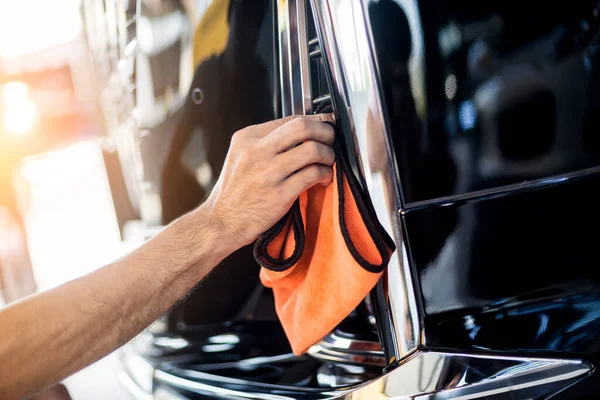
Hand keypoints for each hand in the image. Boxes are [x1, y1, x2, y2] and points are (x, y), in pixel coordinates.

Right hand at [201, 114, 334, 252]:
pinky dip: (325, 174)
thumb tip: (303, 131)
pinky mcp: (279, 194)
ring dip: (328, 154)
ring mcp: (267, 173)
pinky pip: (313, 175)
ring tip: (328, 162)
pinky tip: (324, 178)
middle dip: (325, 131)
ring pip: (312, 150)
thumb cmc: (235, 192)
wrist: (221, 222)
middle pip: (302, 127)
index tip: (326, 124)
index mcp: (247, 138)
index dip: (314, 120)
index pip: (289, 119)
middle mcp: (256, 151)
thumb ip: (266, 142)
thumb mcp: (241, 156)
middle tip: (331, 140)